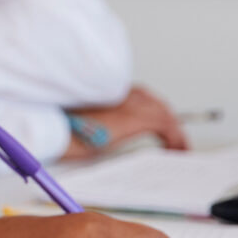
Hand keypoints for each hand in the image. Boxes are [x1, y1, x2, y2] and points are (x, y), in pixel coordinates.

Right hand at [63, 86, 186, 160]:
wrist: (58, 128)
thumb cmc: (62, 126)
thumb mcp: (82, 118)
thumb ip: (99, 119)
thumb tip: (105, 132)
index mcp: (108, 88)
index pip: (139, 95)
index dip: (151, 109)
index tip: (156, 122)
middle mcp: (122, 91)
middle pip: (155, 103)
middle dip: (166, 119)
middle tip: (173, 136)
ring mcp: (131, 103)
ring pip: (164, 114)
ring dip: (173, 131)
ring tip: (179, 147)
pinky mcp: (138, 117)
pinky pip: (167, 127)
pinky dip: (175, 139)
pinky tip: (175, 150)